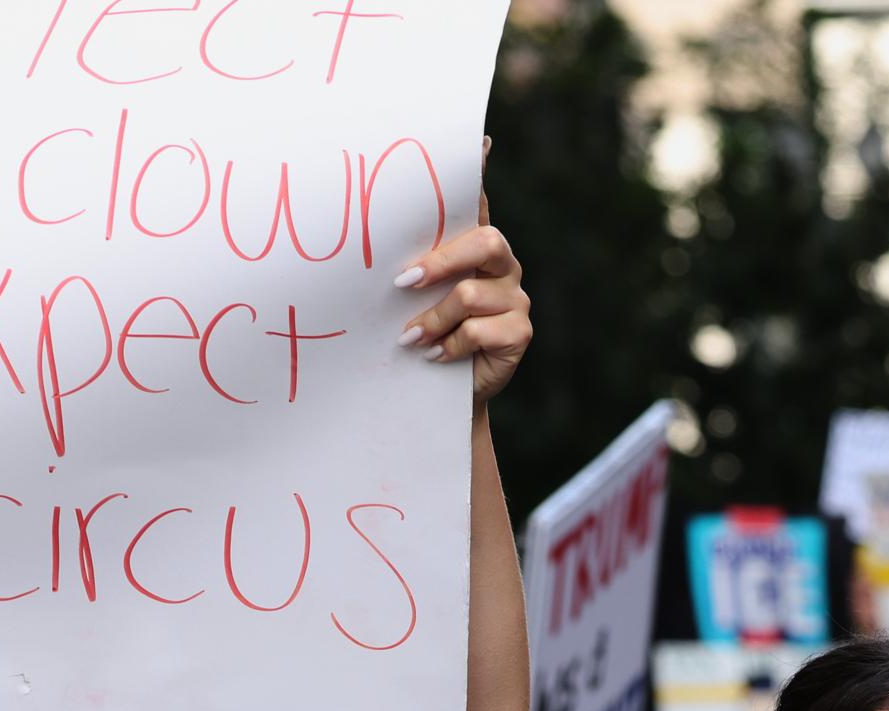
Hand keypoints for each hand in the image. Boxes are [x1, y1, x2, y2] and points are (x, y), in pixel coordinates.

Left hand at [397, 141, 529, 403]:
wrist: (440, 391)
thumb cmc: (421, 333)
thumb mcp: (411, 297)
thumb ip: (408, 265)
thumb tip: (368, 235)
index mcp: (474, 246)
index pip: (477, 200)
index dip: (480, 171)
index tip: (479, 140)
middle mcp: (502, 264)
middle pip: (484, 242)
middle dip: (439, 262)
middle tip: (402, 283)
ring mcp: (515, 297)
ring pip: (470, 294)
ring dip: (432, 319)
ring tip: (410, 338)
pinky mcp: (520, 332)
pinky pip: (479, 331)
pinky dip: (449, 345)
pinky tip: (435, 355)